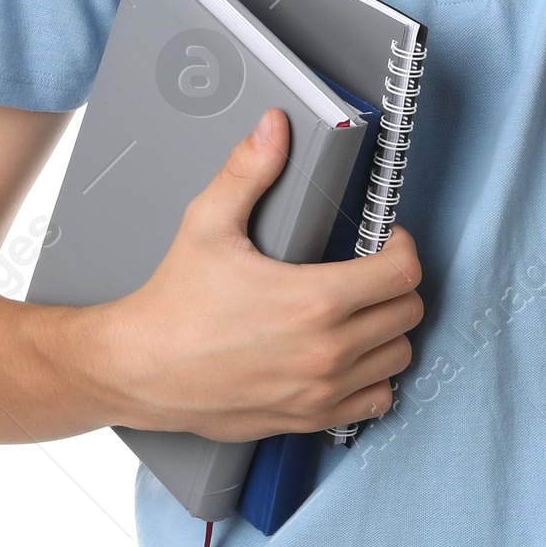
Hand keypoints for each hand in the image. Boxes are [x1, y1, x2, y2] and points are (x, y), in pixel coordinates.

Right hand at [86, 107, 424, 438]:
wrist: (137, 369)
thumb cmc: (173, 303)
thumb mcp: (207, 223)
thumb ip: (248, 169)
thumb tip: (274, 127)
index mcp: (314, 300)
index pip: (402, 271)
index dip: (400, 245)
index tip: (385, 238)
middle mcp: (326, 351)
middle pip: (407, 312)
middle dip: (396, 282)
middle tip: (371, 268)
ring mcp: (319, 391)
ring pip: (398, 356)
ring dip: (389, 329)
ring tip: (362, 308)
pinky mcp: (307, 418)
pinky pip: (375, 401)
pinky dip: (374, 377)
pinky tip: (351, 355)